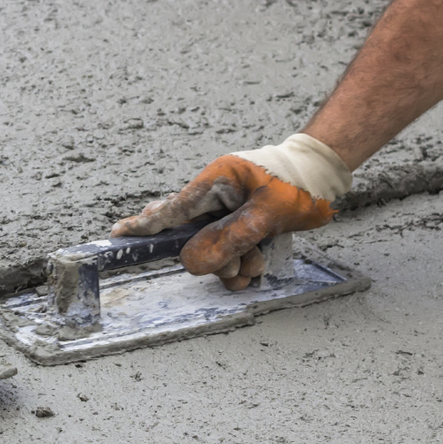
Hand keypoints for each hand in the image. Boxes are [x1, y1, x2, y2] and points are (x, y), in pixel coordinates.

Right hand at [111, 155, 333, 290]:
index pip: (173, 210)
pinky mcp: (239, 226)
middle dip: (214, 257)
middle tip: (239, 263)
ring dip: (235, 264)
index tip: (118, 235)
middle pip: (192, 238)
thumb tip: (193, 261)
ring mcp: (226, 213)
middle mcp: (215, 198)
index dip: (146, 226)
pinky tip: (260, 262)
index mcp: (216, 181)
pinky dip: (242, 265)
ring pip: (212, 251)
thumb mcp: (267, 214)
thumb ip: (230, 239)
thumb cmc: (299, 184)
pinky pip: (228, 254)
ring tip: (259, 259)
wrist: (324, 178)